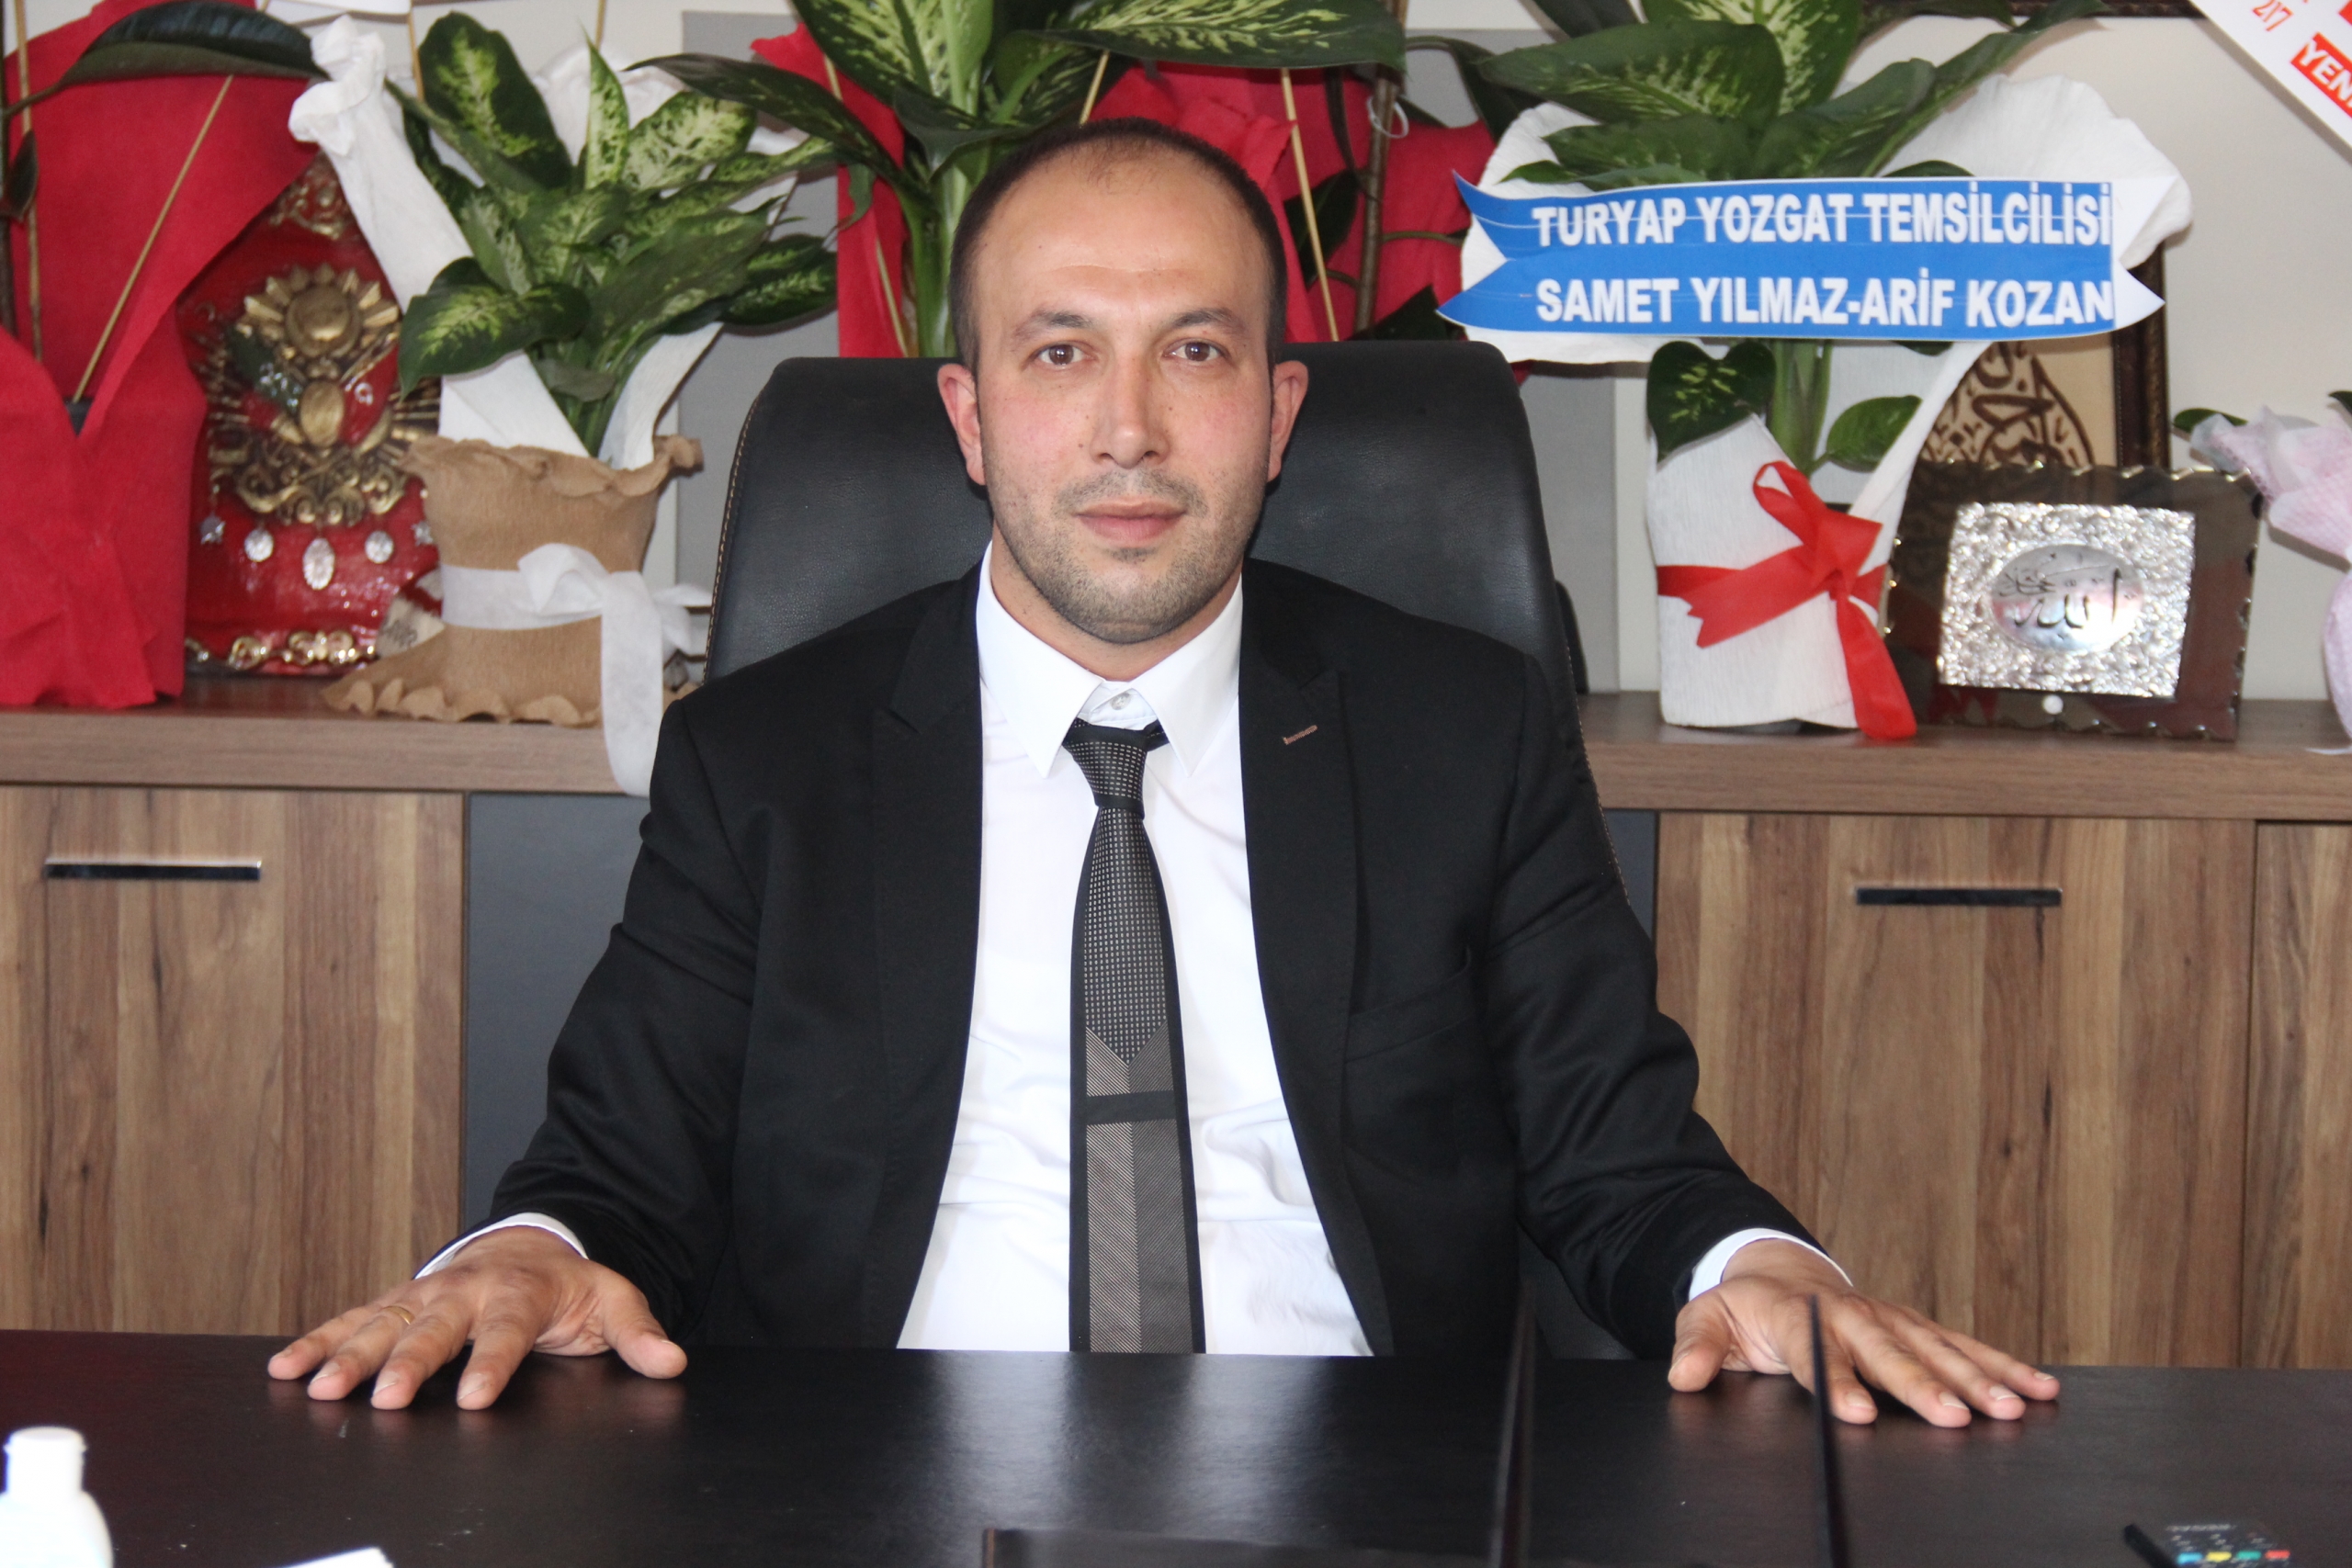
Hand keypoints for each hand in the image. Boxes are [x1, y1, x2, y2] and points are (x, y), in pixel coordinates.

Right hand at [267, 1227, 686, 1410]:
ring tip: (318, 1388)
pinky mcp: (396, 1301)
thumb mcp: (613, 1301)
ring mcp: (425, 1294)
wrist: (530, 1246)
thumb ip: (638, 1333)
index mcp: (520, 1292)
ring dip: (348, 1355)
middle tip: (384, 1398)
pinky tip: (285, 1369)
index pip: (506, 1332)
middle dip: (407, 1362)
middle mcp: (465, 1290)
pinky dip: (317, 1342)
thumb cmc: (568, 1286)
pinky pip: (351, 1320)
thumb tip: (671, 1361)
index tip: (473, 1398)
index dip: (491, 1364)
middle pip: (433, 1329)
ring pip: (382, 1324)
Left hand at [1667, 1240, 2058, 1427]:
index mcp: (1797, 1314)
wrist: (1778, 1272)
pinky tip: (2038, 1388)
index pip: (1816, 1352)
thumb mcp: (1706, 1319)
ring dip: (1977, 1377)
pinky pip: (1962, 1345)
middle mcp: (1851, 1313)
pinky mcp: (1915, 1325)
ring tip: (2012, 1408)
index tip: (1858, 1414)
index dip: (1836, 1381)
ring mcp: (1888, 1317)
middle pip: (1889, 1352)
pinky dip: (2002, 1365)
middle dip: (1923, 1385)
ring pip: (1937, 1348)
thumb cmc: (1744, 1308)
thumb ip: (1696, 1346)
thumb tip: (1683, 1375)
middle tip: (1954, 1418)